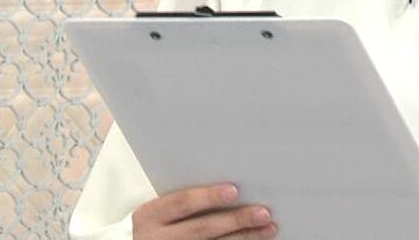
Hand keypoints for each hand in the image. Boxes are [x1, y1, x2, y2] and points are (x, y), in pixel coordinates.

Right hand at [132, 183, 276, 239]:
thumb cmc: (154, 224)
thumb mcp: (159, 210)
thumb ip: (184, 199)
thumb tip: (231, 184)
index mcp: (149, 216)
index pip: (182, 203)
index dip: (208, 196)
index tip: (235, 190)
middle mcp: (158, 238)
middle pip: (202, 229)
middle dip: (236, 221)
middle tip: (263, 212)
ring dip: (244, 238)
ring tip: (269, 229)